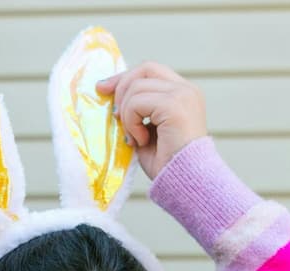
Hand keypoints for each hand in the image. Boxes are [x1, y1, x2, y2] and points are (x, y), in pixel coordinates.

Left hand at [95, 62, 206, 179]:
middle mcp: (186, 90)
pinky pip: (137, 102)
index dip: (125, 77)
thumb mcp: (147, 130)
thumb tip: (109, 93)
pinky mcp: (174, 104)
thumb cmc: (167, 164)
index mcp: (183, 93)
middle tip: (115, 116)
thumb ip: (136, 109)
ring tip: (135, 137)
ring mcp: (183, 95)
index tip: (103, 89)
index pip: (150, 71)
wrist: (186, 182)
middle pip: (144, 70)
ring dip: (127, 115)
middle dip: (121, 88)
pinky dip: (131, 123)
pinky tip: (141, 140)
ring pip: (136, 87)